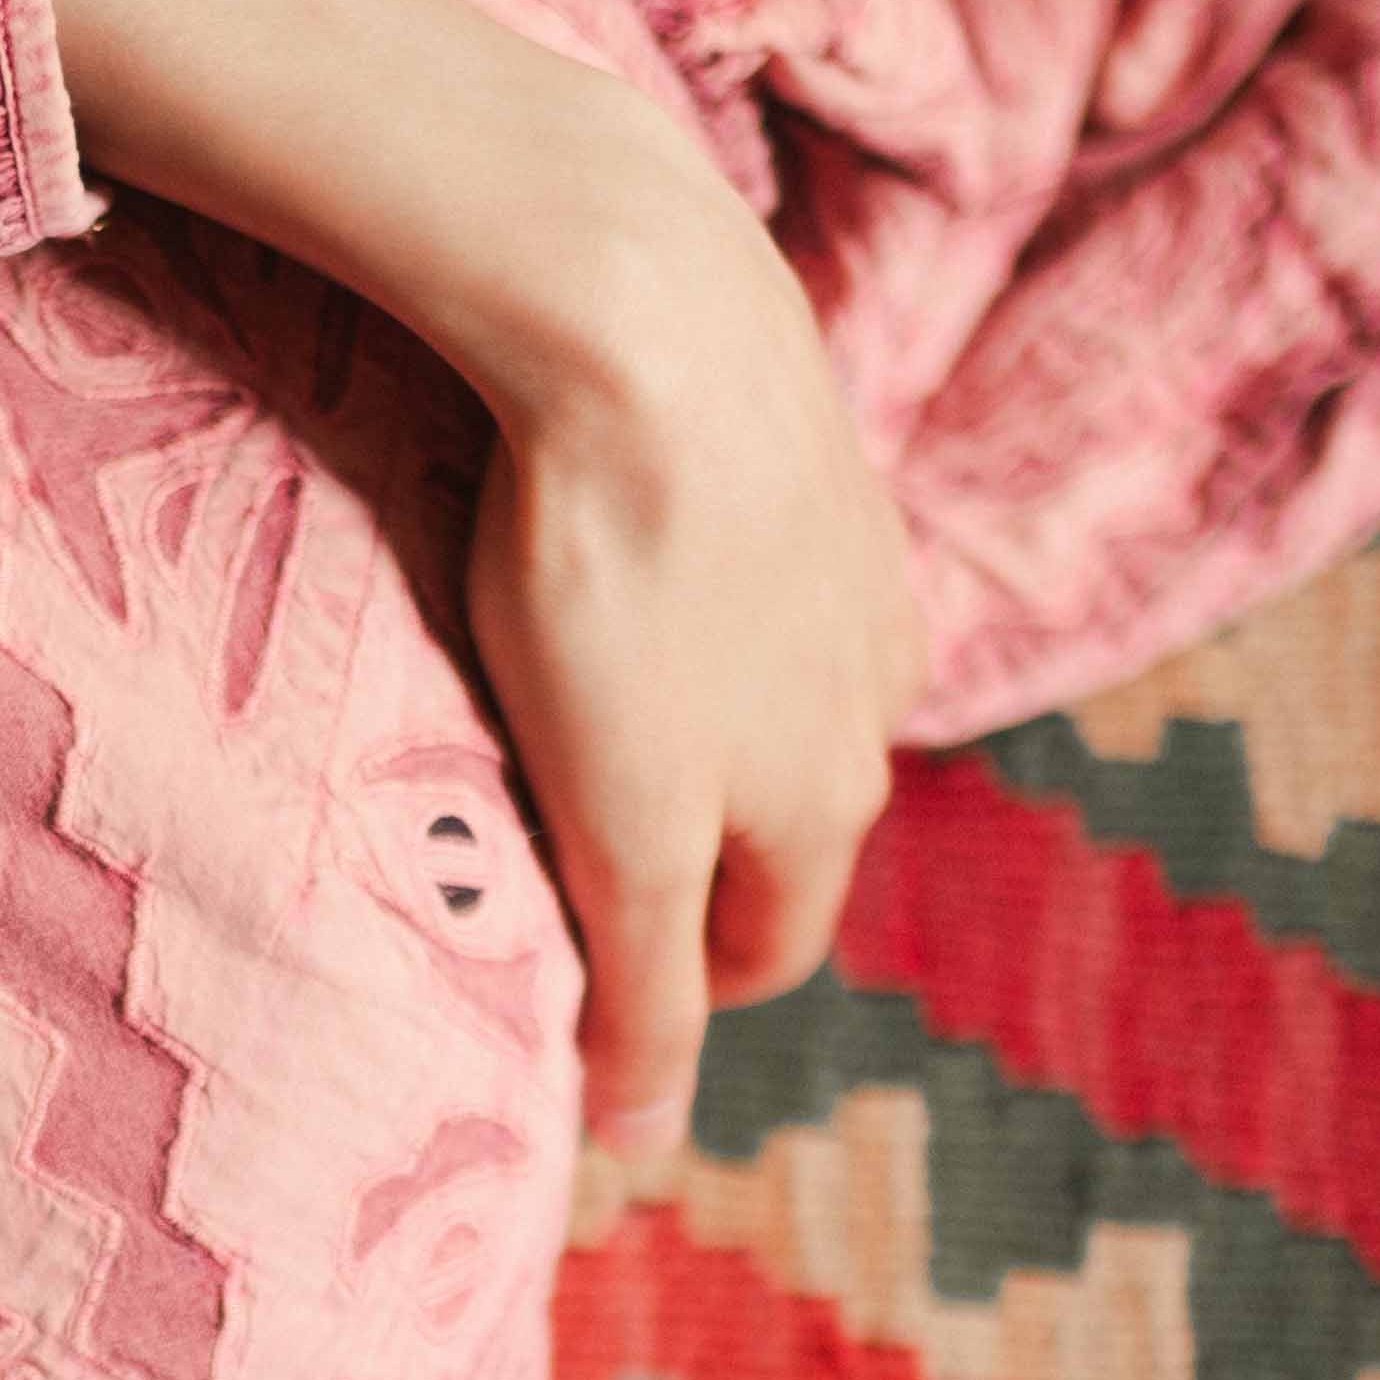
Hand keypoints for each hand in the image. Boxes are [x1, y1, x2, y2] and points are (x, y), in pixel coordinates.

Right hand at [0, 0, 918, 1139]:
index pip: (819, 781)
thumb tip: (516, 317)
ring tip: (568, 1006)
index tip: (660, 886)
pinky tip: (593, 1090)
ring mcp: (768, 769)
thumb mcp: (645, 352)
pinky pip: (656, 986)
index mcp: (863, 607)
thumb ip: (610, 387)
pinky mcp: (664, 827)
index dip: (739, 849)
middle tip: (604, 967)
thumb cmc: (604, 288)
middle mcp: (849, 704)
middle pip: (793, 873)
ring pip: (728, 918)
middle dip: (711, 928)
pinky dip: (627, 1047)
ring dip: (655, 967)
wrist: (621, 296)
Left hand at [457, 181, 921, 1137]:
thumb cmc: (614, 587)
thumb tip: (643, 1144)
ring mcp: (859, 572)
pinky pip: (753, 584)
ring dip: (690, 728)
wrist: (646, 324)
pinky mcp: (816, 463)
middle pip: (772, 830)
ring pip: (770, 703)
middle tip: (544, 844)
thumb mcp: (621, 828)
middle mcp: (875, 695)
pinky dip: (691, 609)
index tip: (566, 975)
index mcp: (831, 801)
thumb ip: (644, 986)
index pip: (760, 953)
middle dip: (680, 863)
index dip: (664, 989)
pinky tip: (612, 569)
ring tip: (565, 704)